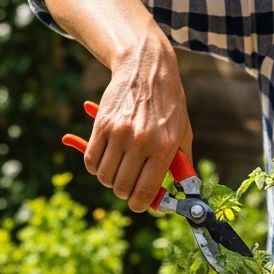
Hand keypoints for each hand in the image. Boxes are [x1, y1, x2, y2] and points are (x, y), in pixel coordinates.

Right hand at [83, 36, 193, 211]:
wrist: (146, 68)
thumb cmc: (168, 105)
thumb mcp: (183, 133)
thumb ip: (182, 165)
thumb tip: (182, 193)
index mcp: (164, 148)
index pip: (145, 191)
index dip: (140, 204)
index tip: (139, 203)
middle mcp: (141, 142)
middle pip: (121, 188)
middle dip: (124, 193)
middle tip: (128, 185)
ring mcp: (119, 133)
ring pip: (104, 177)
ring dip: (109, 179)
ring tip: (118, 170)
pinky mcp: (102, 125)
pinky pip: (91, 160)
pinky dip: (95, 166)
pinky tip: (105, 159)